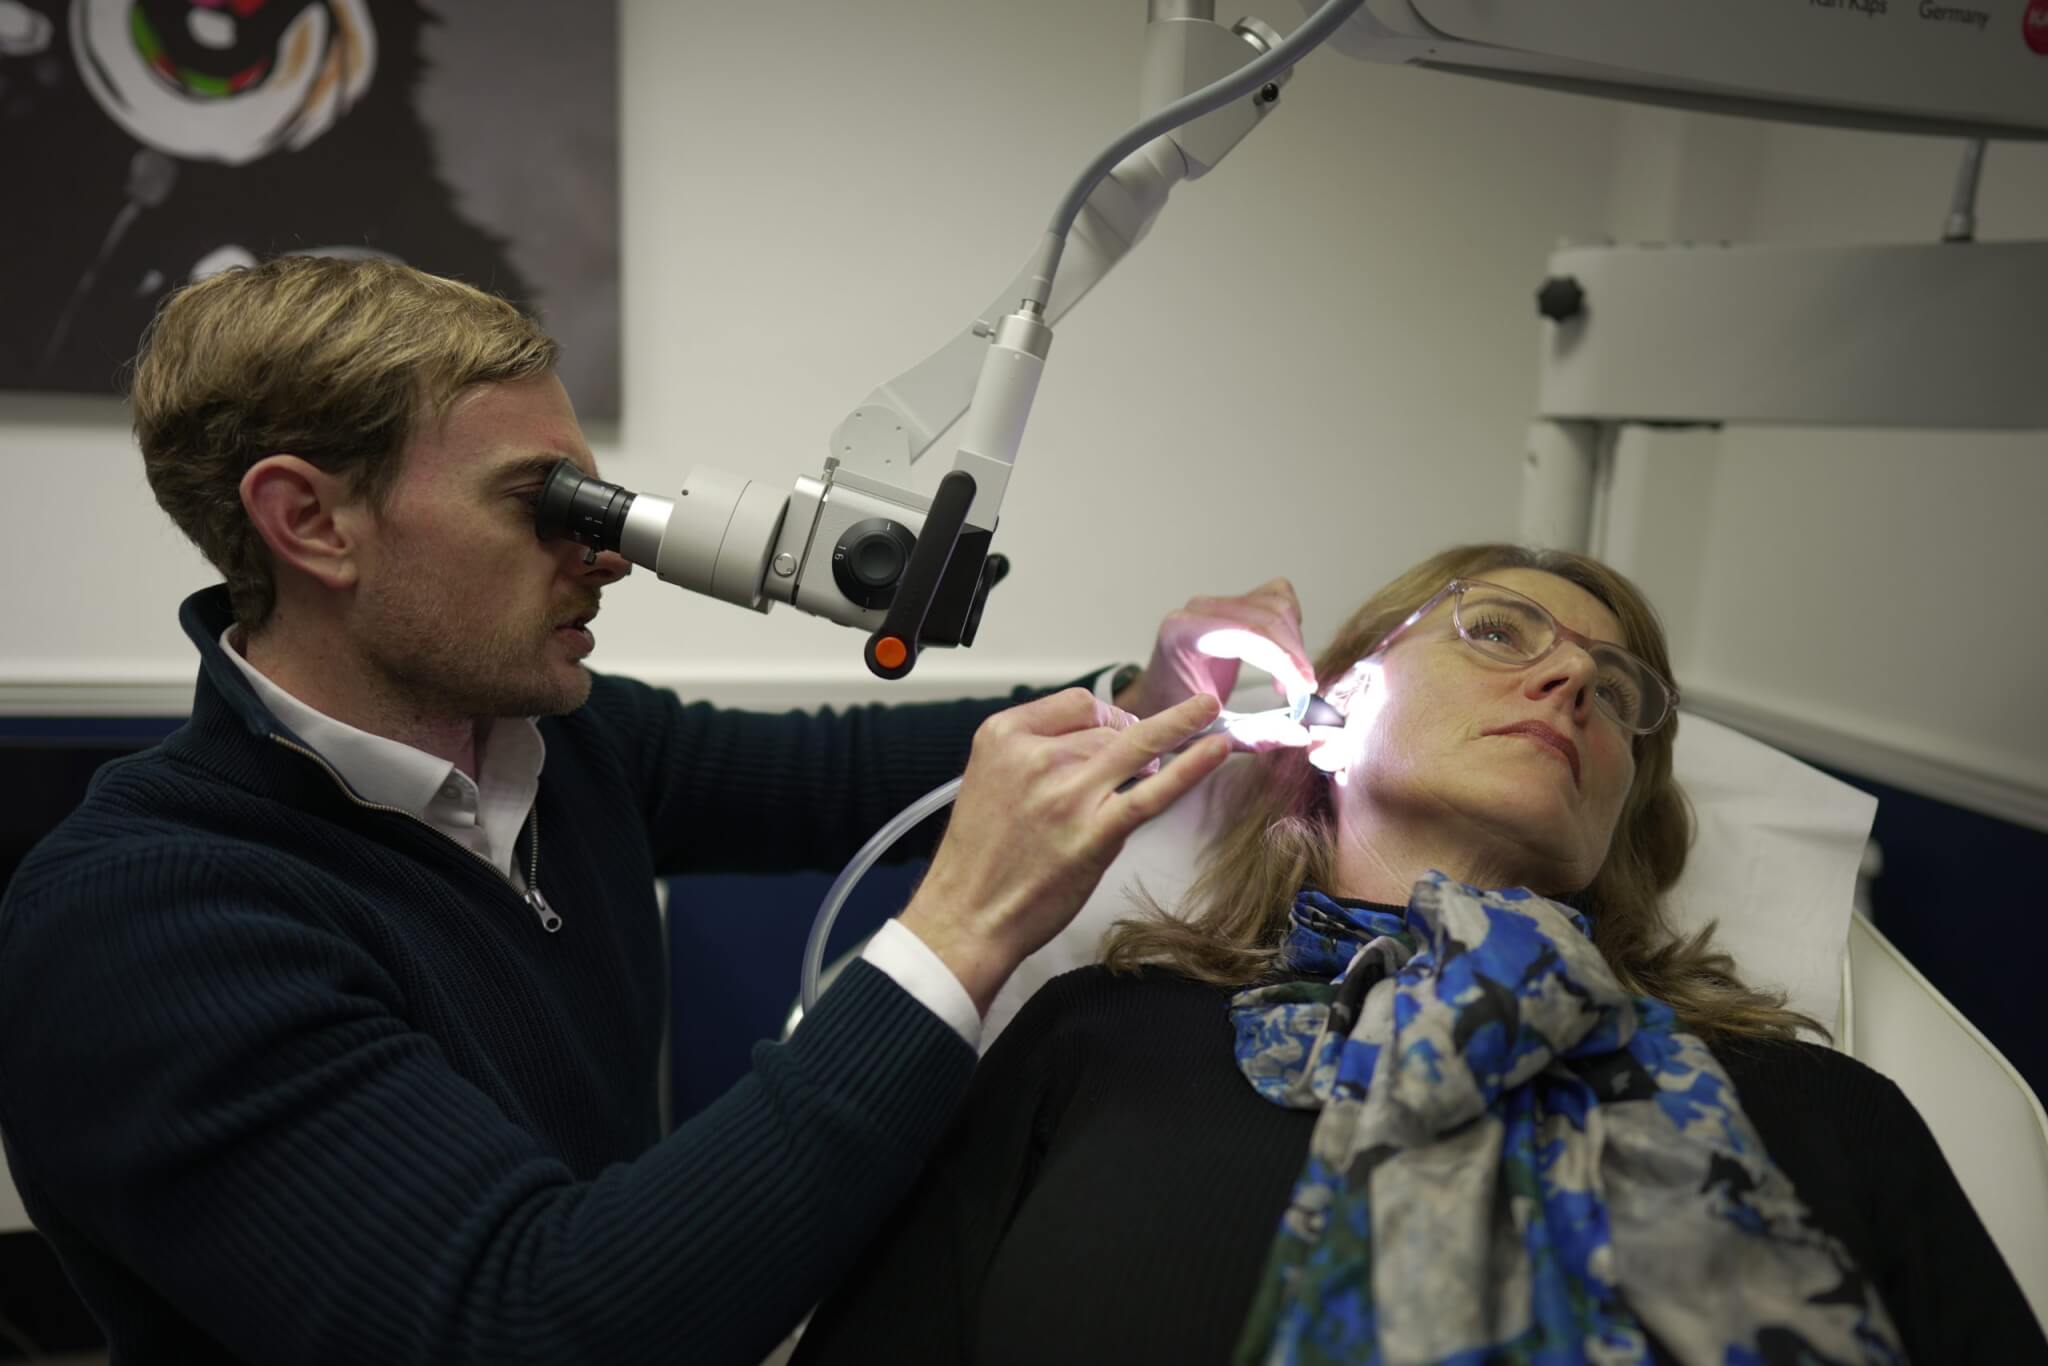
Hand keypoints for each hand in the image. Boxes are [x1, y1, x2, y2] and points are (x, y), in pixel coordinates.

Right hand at [898, 690, 1228, 1013]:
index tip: (1120, 728)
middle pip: (1109, 726)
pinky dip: (1191, 765)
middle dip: (1132, 742)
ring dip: (1154, 759)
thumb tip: (1102, 740)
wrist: (965, 917)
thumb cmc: (980, 858)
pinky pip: (1152, 791)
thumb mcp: (992, 780)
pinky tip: (1218, 746)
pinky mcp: (1093, 833)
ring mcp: (1066, 794)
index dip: (1109, 716)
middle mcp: (1034, 757)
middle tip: (1137, 769)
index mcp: (1003, 737)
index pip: (1078, 703)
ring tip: (1151, 775)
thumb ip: (1039, 752)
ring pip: (1134, 749)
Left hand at [1116, 578, 1315, 720]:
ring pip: (1277, 605)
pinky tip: (1282, 661)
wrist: (1156, 701)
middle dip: (1294, 655)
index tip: (1305, 689)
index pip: (1246, 633)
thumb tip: (1300, 734)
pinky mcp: (1231, 603)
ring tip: (1288, 684)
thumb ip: (1253, 736)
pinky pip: (1276, 600)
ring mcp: (1215, 604)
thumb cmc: (1173, 719)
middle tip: (1303, 694)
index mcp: (1182, 634)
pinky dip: (1290, 629)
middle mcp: (1197, 610)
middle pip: (1267, 616)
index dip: (1283, 659)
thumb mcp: (1209, 735)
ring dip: (1294, 644)